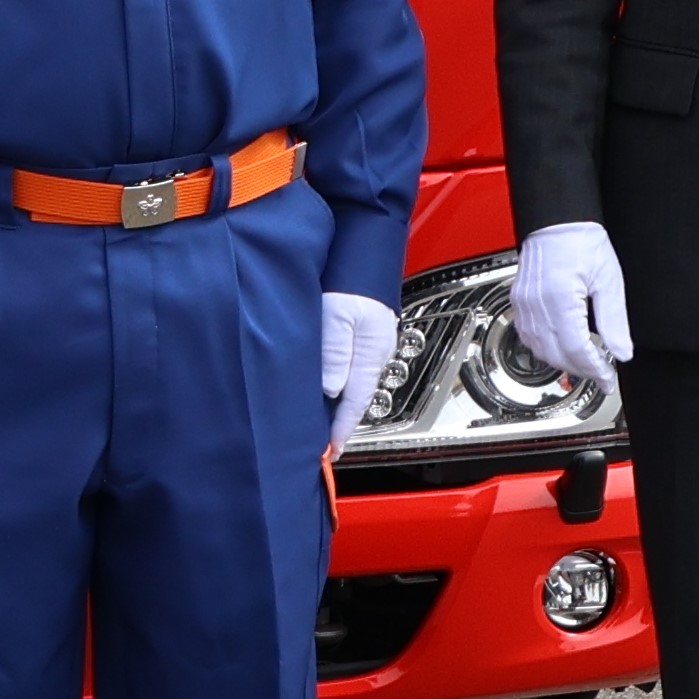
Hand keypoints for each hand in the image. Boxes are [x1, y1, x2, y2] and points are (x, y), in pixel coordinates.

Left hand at [318, 292, 399, 455]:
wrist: (363, 248)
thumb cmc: (350, 277)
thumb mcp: (337, 314)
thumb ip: (334, 352)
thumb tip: (331, 389)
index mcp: (371, 352)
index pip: (356, 402)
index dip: (342, 429)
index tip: (330, 450)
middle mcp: (375, 351)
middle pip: (357, 396)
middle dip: (340, 421)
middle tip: (324, 443)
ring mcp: (371, 342)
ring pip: (354, 382)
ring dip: (339, 403)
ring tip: (323, 421)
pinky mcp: (364, 333)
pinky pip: (352, 367)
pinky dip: (340, 383)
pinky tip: (328, 386)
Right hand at [509, 222, 634, 398]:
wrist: (558, 219)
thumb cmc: (582, 240)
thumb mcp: (609, 280)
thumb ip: (615, 320)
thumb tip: (622, 352)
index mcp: (560, 298)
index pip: (577, 350)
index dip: (595, 370)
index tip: (608, 379)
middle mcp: (537, 304)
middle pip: (557, 355)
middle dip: (581, 371)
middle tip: (601, 375)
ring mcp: (524, 304)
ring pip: (539, 351)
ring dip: (563, 362)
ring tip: (585, 364)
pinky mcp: (519, 301)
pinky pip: (528, 337)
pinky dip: (545, 349)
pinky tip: (561, 348)